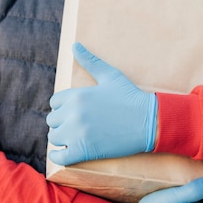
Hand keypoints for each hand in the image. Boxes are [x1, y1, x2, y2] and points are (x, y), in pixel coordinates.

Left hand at [47, 42, 156, 164]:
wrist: (149, 121)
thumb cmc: (131, 96)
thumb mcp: (110, 75)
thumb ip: (90, 61)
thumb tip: (75, 45)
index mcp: (77, 95)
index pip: (55, 102)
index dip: (63, 107)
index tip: (73, 111)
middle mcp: (73, 114)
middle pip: (53, 120)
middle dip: (62, 122)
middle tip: (76, 124)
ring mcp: (77, 133)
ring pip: (54, 137)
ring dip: (62, 137)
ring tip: (74, 137)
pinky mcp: (84, 151)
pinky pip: (60, 157)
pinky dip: (59, 156)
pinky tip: (64, 153)